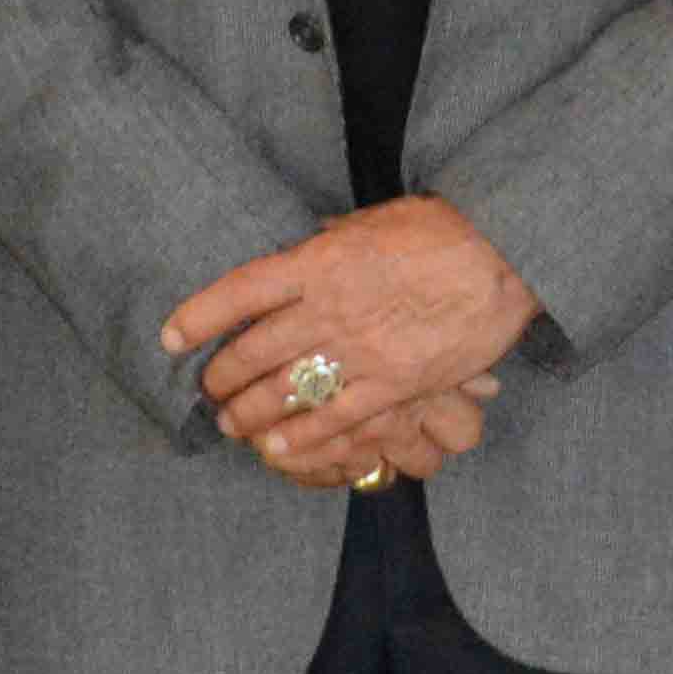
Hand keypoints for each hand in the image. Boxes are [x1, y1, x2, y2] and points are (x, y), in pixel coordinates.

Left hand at [163, 194, 541, 467]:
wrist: (502, 253)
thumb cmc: (433, 230)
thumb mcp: (361, 226)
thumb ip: (320, 251)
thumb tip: (293, 258)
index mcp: (315, 264)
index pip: (238, 292)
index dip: (198, 317)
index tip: (170, 337)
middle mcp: (328, 309)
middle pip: (254, 351)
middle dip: (222, 377)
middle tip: (207, 391)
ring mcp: (361, 351)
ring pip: (287, 390)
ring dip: (250, 412)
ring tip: (230, 424)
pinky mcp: (395, 384)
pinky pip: (337, 419)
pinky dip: (302, 436)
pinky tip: (276, 447)